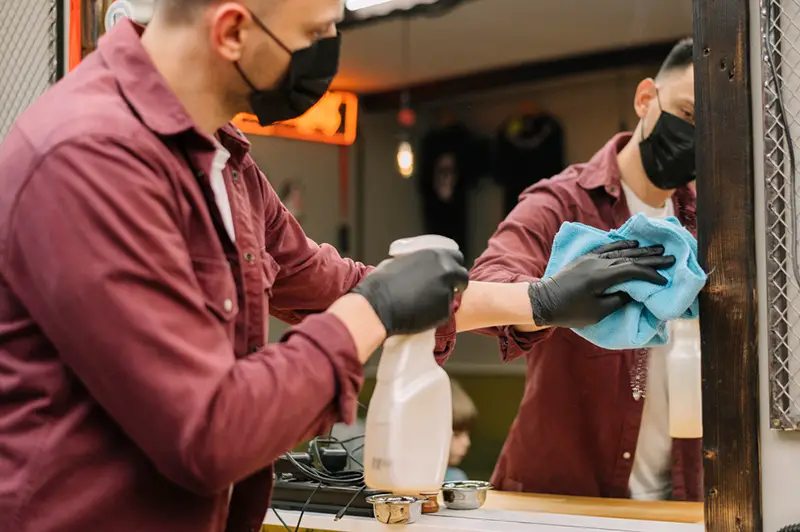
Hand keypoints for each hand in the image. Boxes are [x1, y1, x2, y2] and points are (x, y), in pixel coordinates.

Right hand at [352, 249, 468, 335]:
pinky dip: (437, 313)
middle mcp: (446, 271)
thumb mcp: (400, 261)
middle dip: (456, 282)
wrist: (377, 306)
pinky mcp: (445, 311)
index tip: (446, 273)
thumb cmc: (382, 282)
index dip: (451, 266)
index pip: (456, 257)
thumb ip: (415, 261)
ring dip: (445, 298)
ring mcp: (447, 291)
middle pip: (462, 275)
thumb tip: (416, 265)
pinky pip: (445, 311)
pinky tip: (422, 313)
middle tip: (444, 289)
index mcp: (436, 255)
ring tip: (427, 303)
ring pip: (454, 295)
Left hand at [529, 240, 674, 328]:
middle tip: (670, 257)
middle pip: (630, 258)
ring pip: (620, 251)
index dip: (650, 274)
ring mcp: (591, 258)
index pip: (633, 270)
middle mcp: (598, 263)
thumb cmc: (571, 311)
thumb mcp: (598, 312)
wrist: (543, 301)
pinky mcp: (585, 258)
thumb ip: (618, 300)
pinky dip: (621, 245)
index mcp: (602, 276)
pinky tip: (632, 244)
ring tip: (657, 248)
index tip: (664, 279)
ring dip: (640, 250)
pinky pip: (607, 248)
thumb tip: (634, 291)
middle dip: (651, 258)